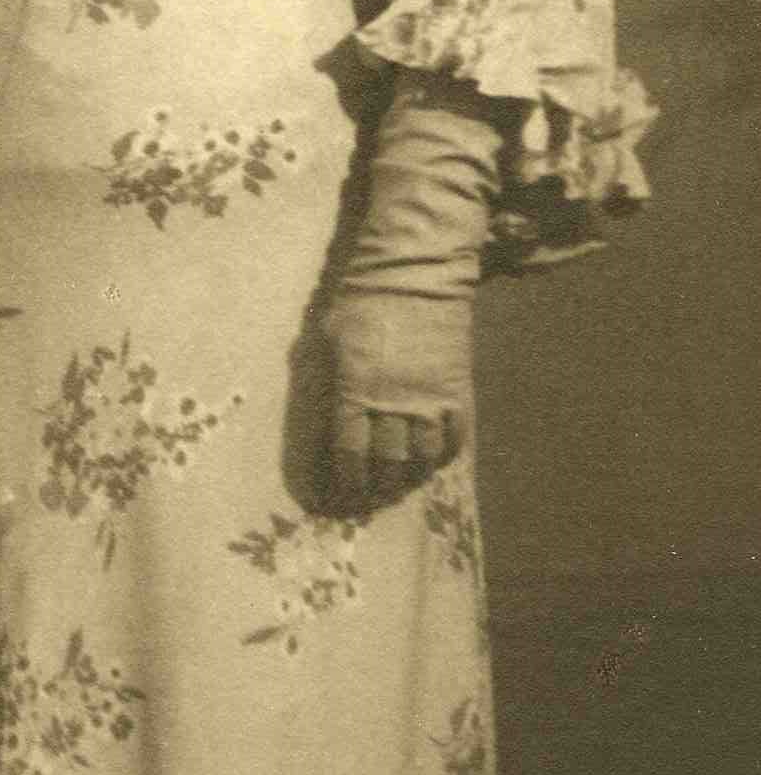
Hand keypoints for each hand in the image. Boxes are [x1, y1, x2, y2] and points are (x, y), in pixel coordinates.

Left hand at [319, 285, 472, 516]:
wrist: (413, 275)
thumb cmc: (359, 304)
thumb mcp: (325, 342)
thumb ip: (323, 385)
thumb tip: (317, 425)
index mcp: (356, 389)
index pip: (350, 452)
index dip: (344, 480)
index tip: (339, 493)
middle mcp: (395, 401)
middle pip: (387, 464)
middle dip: (375, 489)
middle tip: (367, 499)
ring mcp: (430, 398)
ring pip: (422, 458)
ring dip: (408, 479)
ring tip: (397, 486)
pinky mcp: (457, 390)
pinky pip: (454, 439)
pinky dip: (442, 457)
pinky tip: (429, 462)